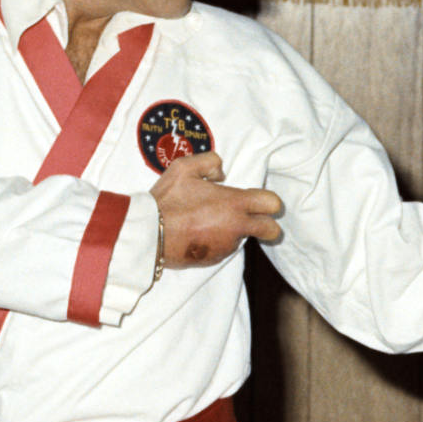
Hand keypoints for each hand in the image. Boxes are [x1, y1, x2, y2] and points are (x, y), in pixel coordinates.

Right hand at [150, 156, 282, 266]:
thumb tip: (221, 174)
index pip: (272, 204)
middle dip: (269, 226)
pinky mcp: (215, 259)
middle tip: (255, 220)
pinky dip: (217, 242)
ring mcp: (227, 245)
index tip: (261, 202)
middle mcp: (237, 226)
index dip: (270, 202)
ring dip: (234, 231)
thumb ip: (209, 162)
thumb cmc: (168, 200)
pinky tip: (199, 234)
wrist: (150, 234)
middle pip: (272, 231)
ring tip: (210, 222)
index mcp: (234, 203)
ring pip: (243, 239)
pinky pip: (223, 249)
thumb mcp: (184, 168)